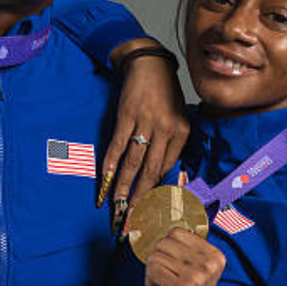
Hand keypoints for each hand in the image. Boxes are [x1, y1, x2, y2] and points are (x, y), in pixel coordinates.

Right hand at [100, 39, 189, 215]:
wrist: (149, 62)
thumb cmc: (164, 93)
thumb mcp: (178, 117)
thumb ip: (171, 145)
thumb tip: (160, 175)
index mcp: (181, 133)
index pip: (167, 171)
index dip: (156, 194)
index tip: (149, 213)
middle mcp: (166, 130)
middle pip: (151, 173)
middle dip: (140, 200)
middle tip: (132, 222)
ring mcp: (145, 123)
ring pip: (133, 163)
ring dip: (123, 188)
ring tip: (117, 209)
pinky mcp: (127, 116)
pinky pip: (117, 146)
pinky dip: (109, 165)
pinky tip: (105, 181)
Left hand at [145, 228, 225, 285]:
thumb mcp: (191, 268)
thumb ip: (184, 247)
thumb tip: (166, 218)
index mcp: (215, 256)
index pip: (176, 232)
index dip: (168, 250)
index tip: (175, 268)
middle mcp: (209, 264)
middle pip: (164, 242)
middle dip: (159, 262)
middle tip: (168, 280)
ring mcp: (197, 276)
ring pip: (155, 256)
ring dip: (153, 274)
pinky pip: (151, 269)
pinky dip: (150, 283)